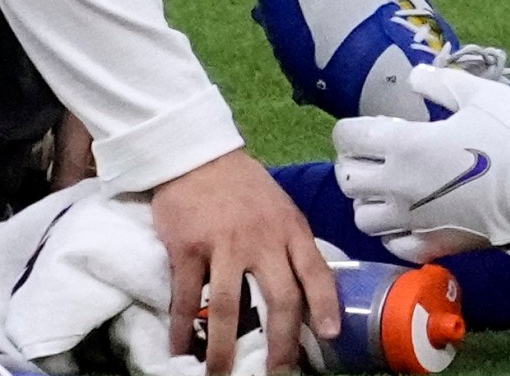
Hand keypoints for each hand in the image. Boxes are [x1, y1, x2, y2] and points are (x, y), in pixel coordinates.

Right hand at [149, 149, 340, 375]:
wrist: (196, 155)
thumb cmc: (242, 187)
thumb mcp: (280, 209)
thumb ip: (290, 244)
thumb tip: (302, 289)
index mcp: (291, 229)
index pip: (317, 272)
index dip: (326, 305)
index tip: (330, 334)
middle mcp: (263, 240)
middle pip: (280, 298)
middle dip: (281, 342)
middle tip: (278, 372)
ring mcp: (224, 245)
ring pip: (229, 307)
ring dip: (224, 348)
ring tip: (220, 374)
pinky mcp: (187, 249)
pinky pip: (185, 297)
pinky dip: (181, 328)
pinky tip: (178, 350)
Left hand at [334, 66, 509, 262]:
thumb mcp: (480, 95)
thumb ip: (440, 84)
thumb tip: (414, 77)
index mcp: (406, 145)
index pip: (349, 138)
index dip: (351, 129)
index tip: (372, 125)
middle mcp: (398, 185)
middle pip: (348, 179)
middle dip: (354, 162)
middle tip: (375, 154)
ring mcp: (412, 220)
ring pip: (362, 217)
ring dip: (368, 200)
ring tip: (388, 188)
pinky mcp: (432, 244)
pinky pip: (393, 244)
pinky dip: (392, 232)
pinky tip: (409, 219)